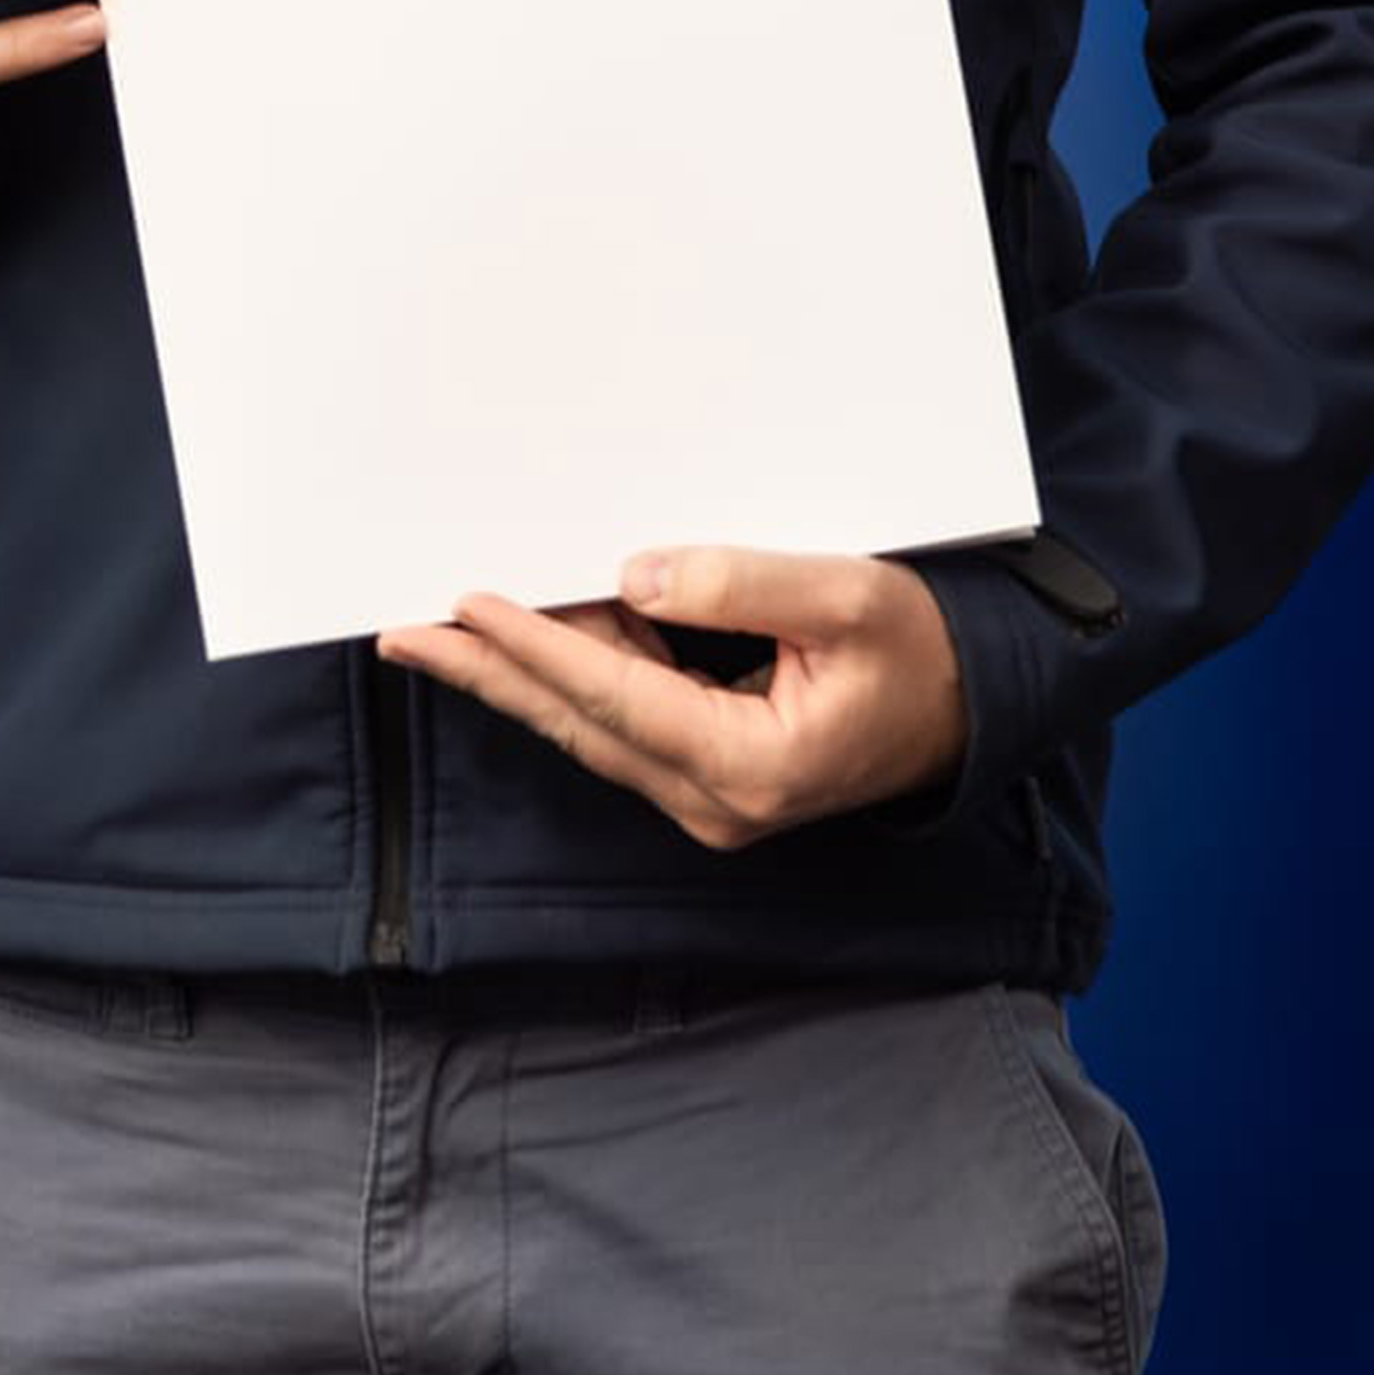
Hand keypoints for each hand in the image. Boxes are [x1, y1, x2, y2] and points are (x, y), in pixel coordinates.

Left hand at [379, 547, 969, 847]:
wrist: (972, 712)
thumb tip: (634, 575)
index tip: (465, 606)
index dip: (535, 647)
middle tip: (401, 632)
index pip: (614, 696)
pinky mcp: (707, 776)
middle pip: (577, 724)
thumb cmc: (923, 651)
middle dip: (486, 673)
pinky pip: (620, 722)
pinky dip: (568, 678)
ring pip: (588, 726)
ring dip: (515, 676)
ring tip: (437, 630)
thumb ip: (740, 583)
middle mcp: (715, 799)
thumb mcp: (847, 598)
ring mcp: (707, 797)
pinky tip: (523, 639)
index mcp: (749, 765)